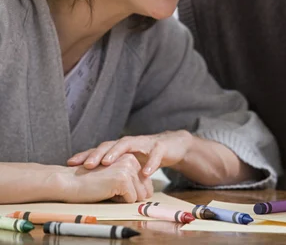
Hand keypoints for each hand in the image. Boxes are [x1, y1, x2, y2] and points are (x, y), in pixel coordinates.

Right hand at [62, 154, 152, 202]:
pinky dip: (119, 201)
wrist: (69, 181)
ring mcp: (128, 169)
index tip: (115, 187)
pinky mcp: (123, 179)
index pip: (145, 182)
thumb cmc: (89, 182)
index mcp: (129, 158)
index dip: (131, 191)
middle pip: (145, 189)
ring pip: (139, 195)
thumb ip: (130, 181)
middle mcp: (131, 160)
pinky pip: (131, 200)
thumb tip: (145, 194)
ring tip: (107, 188)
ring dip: (123, 198)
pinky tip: (105, 191)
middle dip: (130, 196)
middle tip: (110, 188)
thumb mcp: (114, 176)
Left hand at [67, 130, 193, 176]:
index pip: (100, 149)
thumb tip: (92, 185)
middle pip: (110, 144)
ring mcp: (145, 143)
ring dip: (116, 153)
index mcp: (120, 148)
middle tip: (87, 165)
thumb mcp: (129, 163)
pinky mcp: (160, 147)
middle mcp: (130, 143)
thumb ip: (115, 171)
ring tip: (107, 163)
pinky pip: (155, 154)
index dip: (86, 155)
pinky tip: (145, 172)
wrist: (173, 145)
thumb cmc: (146, 155)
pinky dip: (150, 163)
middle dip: (97, 154)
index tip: (70, 163)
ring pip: (128, 144)